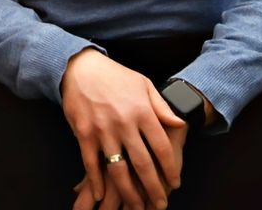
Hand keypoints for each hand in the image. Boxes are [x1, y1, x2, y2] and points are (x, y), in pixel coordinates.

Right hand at [62, 49, 184, 209]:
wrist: (81, 67)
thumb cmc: (115, 76)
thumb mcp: (144, 85)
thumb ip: (161, 107)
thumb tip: (179, 123)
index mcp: (142, 111)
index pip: (161, 146)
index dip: (170, 168)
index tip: (174, 183)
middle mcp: (124, 122)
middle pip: (142, 163)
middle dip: (153, 188)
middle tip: (160, 205)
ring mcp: (103, 130)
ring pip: (118, 169)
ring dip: (129, 193)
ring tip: (137, 208)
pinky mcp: (84, 134)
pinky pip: (90, 163)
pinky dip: (96, 182)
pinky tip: (101, 195)